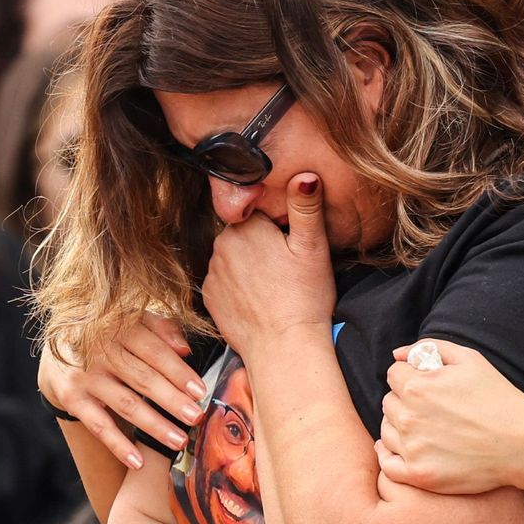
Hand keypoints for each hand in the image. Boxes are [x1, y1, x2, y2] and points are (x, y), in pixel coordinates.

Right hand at [38, 312, 207, 468]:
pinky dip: (118, 445)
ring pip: (126, 404)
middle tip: (196, 417)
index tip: (201, 392)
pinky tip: (138, 461)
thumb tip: (185, 349)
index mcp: (120, 328)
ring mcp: (85, 377)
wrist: (58, 349)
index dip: (179, 373)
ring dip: (154, 426)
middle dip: (173, 401)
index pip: (155, 352)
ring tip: (178, 441)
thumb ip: (161, 329)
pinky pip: (98, 426)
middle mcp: (100, 351)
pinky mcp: (72, 399)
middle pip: (143, 379)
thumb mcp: (133, 322)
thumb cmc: (109, 334)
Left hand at [204, 173, 336, 357]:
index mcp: (245, 227)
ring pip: (234, 255)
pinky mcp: (210, 297)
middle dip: (263, 242)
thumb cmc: (304, 298)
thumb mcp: (313, 247)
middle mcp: (221, 245)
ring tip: (275, 283)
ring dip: (250, 263)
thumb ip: (305, 206)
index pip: (260, 210)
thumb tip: (304, 174)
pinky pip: (226, 280)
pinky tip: (260, 298)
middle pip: (245, 231)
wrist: (284, 349)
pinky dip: (240, 285)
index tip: (292, 244)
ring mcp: (212, 273)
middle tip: (287, 265)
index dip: (280, 225)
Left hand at [377, 339, 523, 494]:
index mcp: (417, 386)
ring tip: (424, 428)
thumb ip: (429, 347)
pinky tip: (403, 450)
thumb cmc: (497, 397)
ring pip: (387, 431)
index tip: (423, 384)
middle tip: (428, 407)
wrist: (522, 441)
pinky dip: (390, 456)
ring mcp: (413, 448)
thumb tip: (397, 354)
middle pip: (389, 402)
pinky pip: (388, 465)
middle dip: (404, 400)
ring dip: (399, 426)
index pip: (393, 374)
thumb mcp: (469, 358)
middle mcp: (409, 416)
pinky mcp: (419, 474)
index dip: (409, 375)